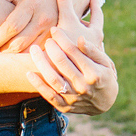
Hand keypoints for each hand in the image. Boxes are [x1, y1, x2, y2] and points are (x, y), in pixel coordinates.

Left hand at [0, 0, 92, 52]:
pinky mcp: (55, 37)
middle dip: (3, 49)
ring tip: (2, 53)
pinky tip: (16, 54)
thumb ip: (3, 6)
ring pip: (28, 50)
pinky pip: (38, 52)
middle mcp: (42, 18)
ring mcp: (51, 29)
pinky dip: (25, 55)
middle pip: (19, 42)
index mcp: (30, 4)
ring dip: (13, 55)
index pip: (11, 26)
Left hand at [27, 0, 117, 115]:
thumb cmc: (105, 77)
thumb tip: (80, 39)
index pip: (74, 51)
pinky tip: (29, 73)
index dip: (62, 38)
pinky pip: (48, 95)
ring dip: (40, 62)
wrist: (104, 104)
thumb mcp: (106, 63)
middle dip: (51, 47)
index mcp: (94, 73)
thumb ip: (93, 51)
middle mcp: (82, 86)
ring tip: (34, 49)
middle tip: (47, 39)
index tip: (54, 30)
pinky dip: (38, 84)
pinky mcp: (64, 106)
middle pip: (61, 62)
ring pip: (52, 78)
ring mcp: (73, 97)